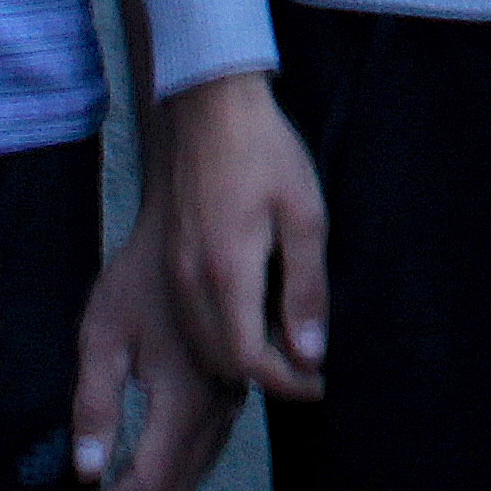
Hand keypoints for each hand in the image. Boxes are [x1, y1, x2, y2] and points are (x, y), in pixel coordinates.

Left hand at [69, 204, 248, 490]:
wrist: (193, 229)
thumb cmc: (139, 277)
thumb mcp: (102, 334)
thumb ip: (94, 403)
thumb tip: (86, 471)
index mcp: (186, 397)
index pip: (153, 482)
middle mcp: (219, 406)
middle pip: (180, 487)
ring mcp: (232, 398)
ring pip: (198, 471)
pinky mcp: (234, 387)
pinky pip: (208, 448)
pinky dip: (175, 470)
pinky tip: (141, 463)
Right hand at [159, 74, 331, 401]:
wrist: (211, 107)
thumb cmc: (266, 153)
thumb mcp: (305, 216)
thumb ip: (307, 289)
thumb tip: (311, 352)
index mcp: (227, 273)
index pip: (249, 359)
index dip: (287, 382)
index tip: (320, 383)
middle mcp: (191, 282)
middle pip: (223, 361)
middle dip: (268, 377)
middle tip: (309, 369)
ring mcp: (174, 272)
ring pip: (203, 346)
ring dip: (241, 360)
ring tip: (285, 350)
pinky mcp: (170, 260)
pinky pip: (192, 321)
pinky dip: (221, 337)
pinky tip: (252, 320)